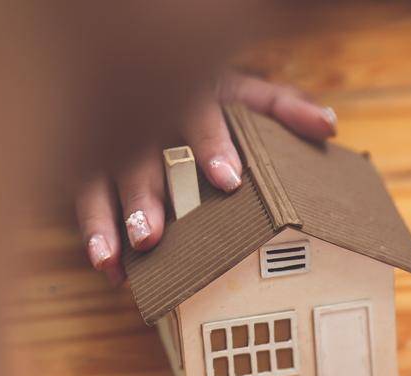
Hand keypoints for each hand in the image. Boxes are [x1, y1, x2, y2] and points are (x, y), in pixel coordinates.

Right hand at [76, 71, 337, 284]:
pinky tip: (108, 266)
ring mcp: (111, 139)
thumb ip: (284, 108)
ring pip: (102, 177)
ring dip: (109, 218)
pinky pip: (85, 196)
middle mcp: (144, 115)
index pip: (199, 114)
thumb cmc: (210, 100)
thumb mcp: (246, 95)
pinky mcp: (89, 162)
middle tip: (151, 234)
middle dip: (145, 195)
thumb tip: (326, 125)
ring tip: (119, 255)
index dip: (212, 145)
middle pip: (140, 154)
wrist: (145, 73)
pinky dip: (94, 232)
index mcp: (188, 95)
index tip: (228, 180)